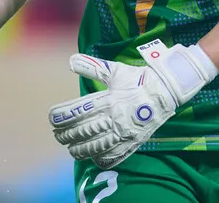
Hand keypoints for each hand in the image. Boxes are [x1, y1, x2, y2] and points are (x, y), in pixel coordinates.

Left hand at [48, 40, 217, 169]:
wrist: (166, 90)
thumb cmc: (138, 79)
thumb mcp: (115, 70)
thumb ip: (92, 66)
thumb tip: (70, 61)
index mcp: (108, 99)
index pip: (77, 111)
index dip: (61, 116)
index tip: (52, 118)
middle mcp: (114, 117)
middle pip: (83, 131)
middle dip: (66, 135)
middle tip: (57, 135)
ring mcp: (124, 132)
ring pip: (95, 146)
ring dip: (79, 150)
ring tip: (70, 149)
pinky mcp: (133, 142)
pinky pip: (114, 156)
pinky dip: (101, 159)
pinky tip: (92, 158)